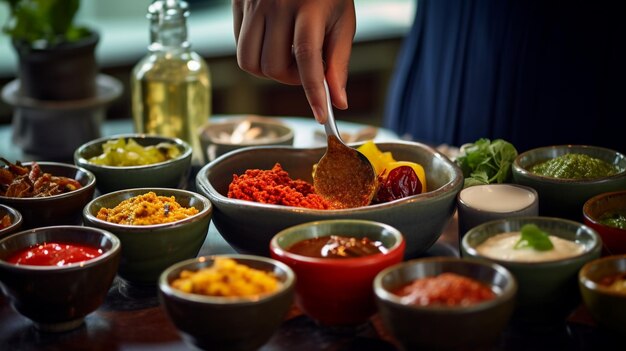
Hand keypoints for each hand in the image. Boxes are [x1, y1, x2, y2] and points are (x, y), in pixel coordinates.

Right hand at [232, 0, 355, 122]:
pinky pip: (239, 46)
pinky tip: (272, 41)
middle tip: (305, 68)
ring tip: (286, 55)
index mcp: (309, 7)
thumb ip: (339, 62)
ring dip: (269, 70)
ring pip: (250, 62)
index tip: (322, 115)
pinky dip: (256, 55)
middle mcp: (277, 4)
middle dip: (290, 78)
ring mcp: (253, 3)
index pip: (308, 58)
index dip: (314, 91)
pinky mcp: (238, 3)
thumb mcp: (342, 21)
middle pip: (273, 66)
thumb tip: (338, 101)